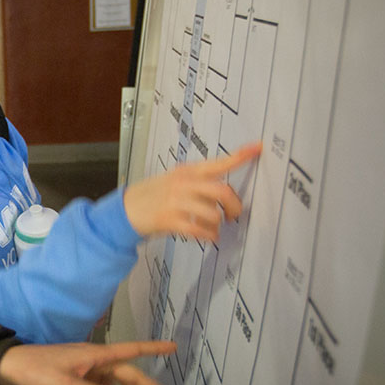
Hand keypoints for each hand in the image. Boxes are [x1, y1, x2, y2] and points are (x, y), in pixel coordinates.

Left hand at [0, 339, 178, 384]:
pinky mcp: (80, 377)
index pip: (131, 350)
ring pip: (118, 382)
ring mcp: (88, 369)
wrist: (12, 367)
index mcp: (95, 355)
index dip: (154, 348)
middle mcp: (96, 359)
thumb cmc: (37, 371)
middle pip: (129, 374)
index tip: (174, 346)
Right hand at [123, 142, 261, 240]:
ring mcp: (176, 202)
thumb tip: (225, 193)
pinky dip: (209, 236)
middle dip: (234, 206)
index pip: (218, 162)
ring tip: (213, 228)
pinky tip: (208, 236)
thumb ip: (197, 182)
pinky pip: (198, 230)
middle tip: (234, 214)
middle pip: (222, 191)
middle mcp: (183, 184)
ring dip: (218, 224)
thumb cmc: (154, 195)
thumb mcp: (174, 180)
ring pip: (212, 213)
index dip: (240, 156)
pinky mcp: (169, 220)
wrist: (126, 209)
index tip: (258, 148)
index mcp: (187, 171)